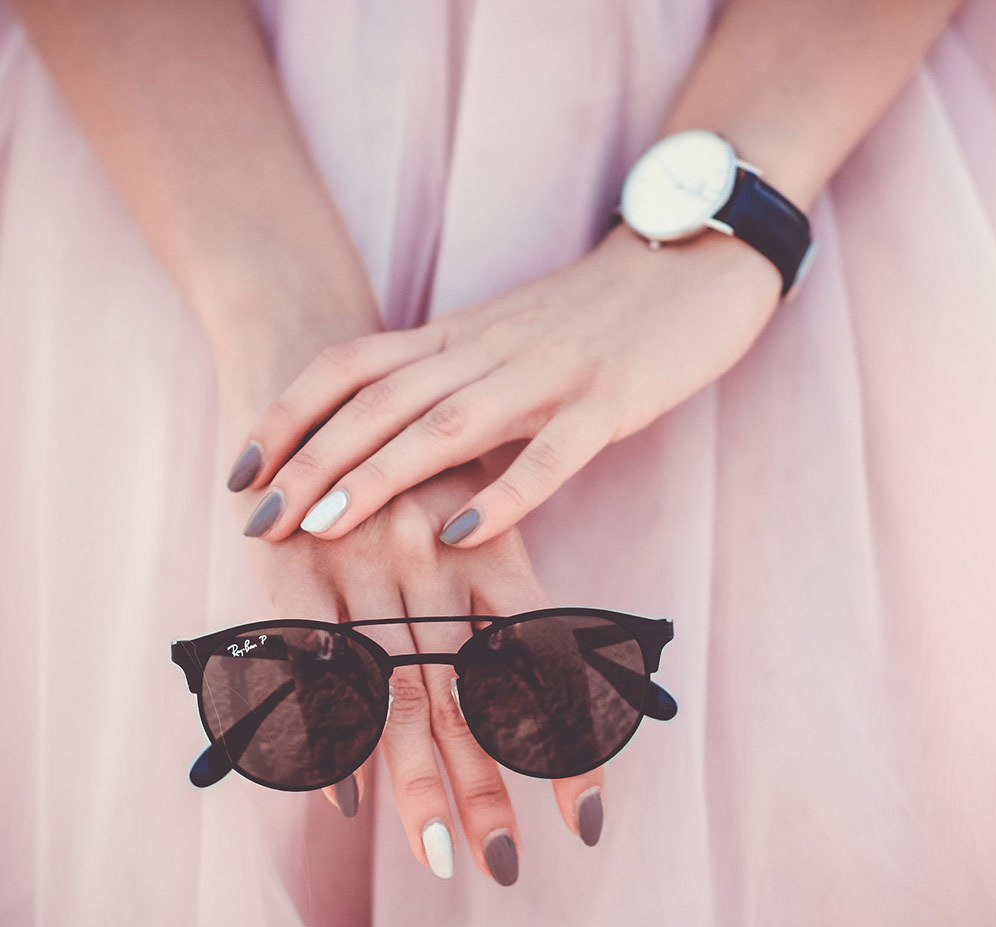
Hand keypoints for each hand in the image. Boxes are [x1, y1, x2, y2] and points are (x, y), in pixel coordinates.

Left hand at [226, 226, 781, 545]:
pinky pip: (553, 452)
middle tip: (258, 523)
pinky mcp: (610, 400)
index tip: (240, 473)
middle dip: (310, 460)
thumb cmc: (592, 315)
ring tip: (325, 527)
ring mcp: (548, 373)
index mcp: (456, 336)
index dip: (287, 416)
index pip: (349, 367)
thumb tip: (390, 452)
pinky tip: (462, 535)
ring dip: (380, 475)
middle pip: (380, 402)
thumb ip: (449, 383)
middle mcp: (486, 349)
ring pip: (448, 423)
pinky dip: (506, 495)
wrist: (691, 259)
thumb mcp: (502, 342)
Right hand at [234, 460, 607, 883]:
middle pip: (466, 691)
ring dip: (418, 778)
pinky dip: (329, 728)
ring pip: (395, 688)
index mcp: (489, 548)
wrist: (331, 374)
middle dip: (485, 783)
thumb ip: (502, 593)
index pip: (541, 662)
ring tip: (442, 853)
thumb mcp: (478, 505)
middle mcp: (432, 560)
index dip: (565, 741)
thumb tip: (545, 692)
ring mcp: (361, 564)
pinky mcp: (294, 566)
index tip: (586, 822)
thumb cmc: (421, 460)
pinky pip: (311, 661)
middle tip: (500, 864)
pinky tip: (347, 796)